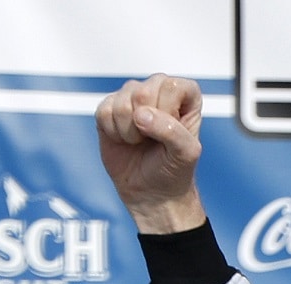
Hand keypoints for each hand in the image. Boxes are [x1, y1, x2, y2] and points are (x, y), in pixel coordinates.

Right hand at [94, 74, 206, 234]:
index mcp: (184, 96)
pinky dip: (114, 132)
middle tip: (153, 140)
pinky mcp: (109, 109)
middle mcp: (158, 91)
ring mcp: (131, 99)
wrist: (151, 191)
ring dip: (129, 131)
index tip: (172, 131)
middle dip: (147, 123)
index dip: (168, 110)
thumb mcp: (187, 154)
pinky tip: (124, 140)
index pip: (172, 85)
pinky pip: (103, 111)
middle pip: (143, 90)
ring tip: (140, 141)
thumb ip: (172, 131)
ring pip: (121, 101)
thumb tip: (141, 115)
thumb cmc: (174, 170)